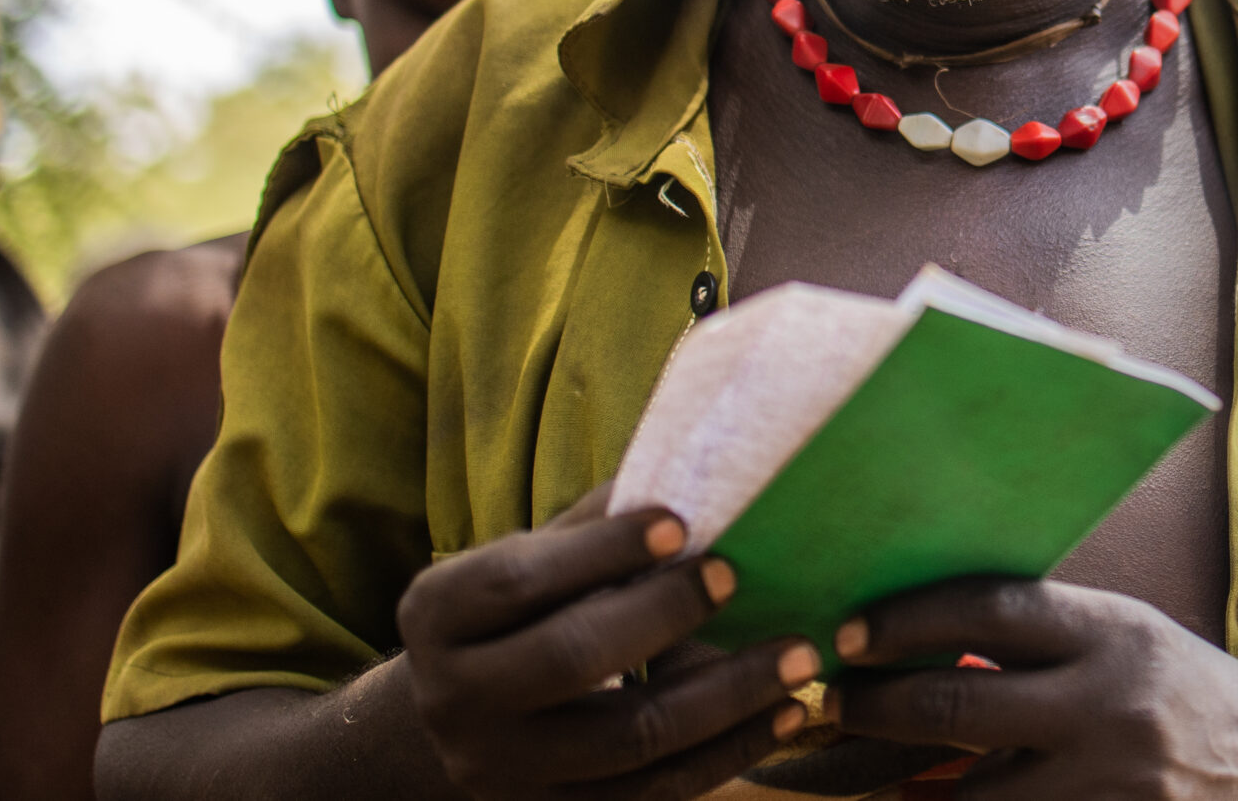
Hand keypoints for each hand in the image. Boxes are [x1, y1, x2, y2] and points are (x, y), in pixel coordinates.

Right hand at [399, 485, 819, 799]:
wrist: (463, 718)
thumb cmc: (517, 611)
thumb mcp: (527, 560)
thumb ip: (592, 525)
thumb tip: (690, 469)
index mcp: (438, 614)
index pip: (522, 579)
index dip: (602, 550)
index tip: (681, 521)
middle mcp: (454, 698)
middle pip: (569, 659)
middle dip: (662, 614)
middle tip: (736, 575)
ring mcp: (505, 771)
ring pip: (628, 741)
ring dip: (727, 697)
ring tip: (800, 654)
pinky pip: (657, 793)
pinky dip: (730, 753)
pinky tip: (785, 714)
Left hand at [826, 579, 1237, 800]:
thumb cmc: (1182, 694)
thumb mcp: (1126, 637)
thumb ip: (1041, 635)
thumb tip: (919, 625)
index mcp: (1114, 632)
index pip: (988, 608)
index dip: (905, 619)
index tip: (846, 631)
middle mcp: (1113, 706)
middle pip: (960, 705)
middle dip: (878, 706)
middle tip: (828, 699)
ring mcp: (1116, 785)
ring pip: (974, 794)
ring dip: (917, 785)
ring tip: (873, 766)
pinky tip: (942, 797)